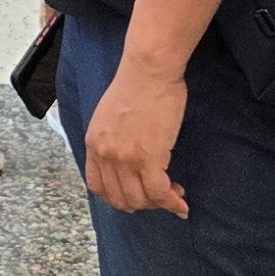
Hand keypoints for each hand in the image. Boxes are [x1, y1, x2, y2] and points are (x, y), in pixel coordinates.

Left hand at [82, 52, 191, 217]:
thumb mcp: (109, 116)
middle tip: (159, 195)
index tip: (134, 196)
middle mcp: (105, 155)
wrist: (149, 71)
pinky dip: (172, 203)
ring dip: (158, 204)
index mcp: (94, 144)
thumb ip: (112, 138)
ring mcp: (125, 159)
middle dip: (142, 203)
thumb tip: (127, 154)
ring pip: (140, 199)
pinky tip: (181, 203)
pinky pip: (159, 192)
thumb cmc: (137, 85)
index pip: (98, 187)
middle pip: (120, 198)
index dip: (117, 198)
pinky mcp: (148, 158)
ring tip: (173, 194)